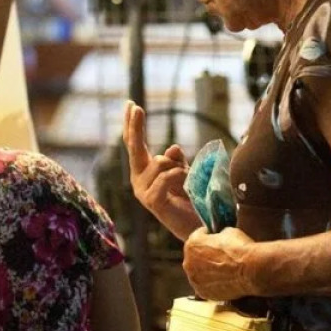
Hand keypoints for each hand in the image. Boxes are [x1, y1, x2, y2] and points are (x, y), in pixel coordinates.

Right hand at [123, 101, 202, 240]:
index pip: (135, 145)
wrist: (199, 226)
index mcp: (144, 173)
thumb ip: (176, 161)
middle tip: (137, 106)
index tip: (131, 103)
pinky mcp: (152, 202)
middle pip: (134, 148)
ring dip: (178, 167)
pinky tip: (185, 184)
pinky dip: (179, 176)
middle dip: (135, 126)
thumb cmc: (192, 199)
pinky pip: (166, 177)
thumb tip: (171, 148)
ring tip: (187, 182)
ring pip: (159, 162)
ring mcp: (143, 192)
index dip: (132, 125)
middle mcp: (139, 181)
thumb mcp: (185, 172)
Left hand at [183, 227, 258, 300]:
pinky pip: (205, 285)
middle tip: (220, 255)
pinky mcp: (203, 293)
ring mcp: (194, 280)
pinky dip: (212, 282)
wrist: (250, 270)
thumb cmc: (240, 249)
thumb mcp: (228, 231)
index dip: (209, 235)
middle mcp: (188, 263)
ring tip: (224, 269)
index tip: (215, 237)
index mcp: (192, 244)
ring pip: (199, 272)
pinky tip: (225, 279)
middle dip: (206, 254)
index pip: (198, 236)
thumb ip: (218, 234)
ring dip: (207, 270)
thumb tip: (220, 236)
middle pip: (196, 256)